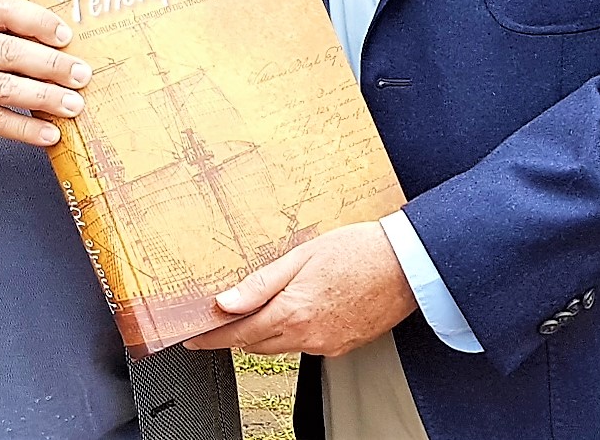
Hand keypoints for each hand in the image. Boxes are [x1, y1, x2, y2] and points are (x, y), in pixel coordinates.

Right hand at [0, 0, 90, 161]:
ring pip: (6, 87)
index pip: (1, 10)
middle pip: (9, 52)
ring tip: (72, 104)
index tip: (64, 35)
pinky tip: (48, 133)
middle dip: (52, 64)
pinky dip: (26, 128)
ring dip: (45, 97)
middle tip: (80, 73)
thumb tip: (52, 47)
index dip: (36, 21)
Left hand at [183, 222, 416, 357]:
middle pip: (256, 344)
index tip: (194, 337)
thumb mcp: (300, 256)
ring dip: (266, 332)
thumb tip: (225, 302)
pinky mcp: (342, 346)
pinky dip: (294, 332)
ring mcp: (326, 345)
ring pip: (281, 346)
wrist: (405, 264)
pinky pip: (307, 345)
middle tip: (223, 316)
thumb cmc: (358, 251)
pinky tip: (301, 310)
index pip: (238, 333)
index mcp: (292, 312)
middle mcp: (308, 336)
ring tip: (265, 306)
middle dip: (237, 332)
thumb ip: (260, 283)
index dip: (212, 337)